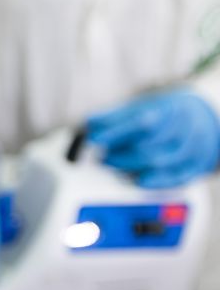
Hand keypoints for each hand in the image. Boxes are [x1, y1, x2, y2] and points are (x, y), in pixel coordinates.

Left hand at [87, 90, 219, 187]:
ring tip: (112, 166)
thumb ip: (114, 117)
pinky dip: (157, 182)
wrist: (199, 118)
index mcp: (168, 109)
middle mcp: (183, 128)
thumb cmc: (161, 114)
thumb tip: (89, 123)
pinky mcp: (195, 165)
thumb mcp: (140, 107)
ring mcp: (191, 148)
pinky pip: (177, 178)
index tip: (93, 140)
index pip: (141, 122)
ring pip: (160, 163)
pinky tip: (139, 181)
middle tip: (102, 158)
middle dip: (120, 155)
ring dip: (131, 168)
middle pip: (149, 147)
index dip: (115, 133)